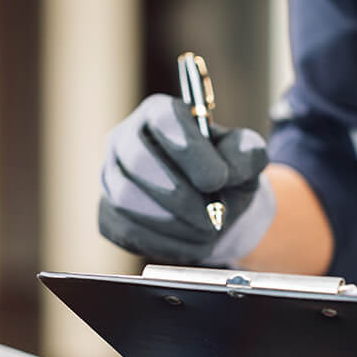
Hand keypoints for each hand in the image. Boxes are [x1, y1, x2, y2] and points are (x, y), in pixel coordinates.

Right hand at [99, 94, 274, 264]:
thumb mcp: (248, 157)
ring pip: (128, 200)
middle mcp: (127, 139)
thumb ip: (246, 154)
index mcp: (161, 112)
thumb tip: (229, 171)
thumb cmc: (227, 173)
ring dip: (174, 223)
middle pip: (138, 161)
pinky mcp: (108, 213)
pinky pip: (127, 231)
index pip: (164, 120)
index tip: (217, 180)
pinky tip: (191, 240)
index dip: (190, 150)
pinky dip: (166, 243)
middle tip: (212, 217)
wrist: (213, 208)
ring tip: (207, 230)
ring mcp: (111, 176)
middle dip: (181, 195)